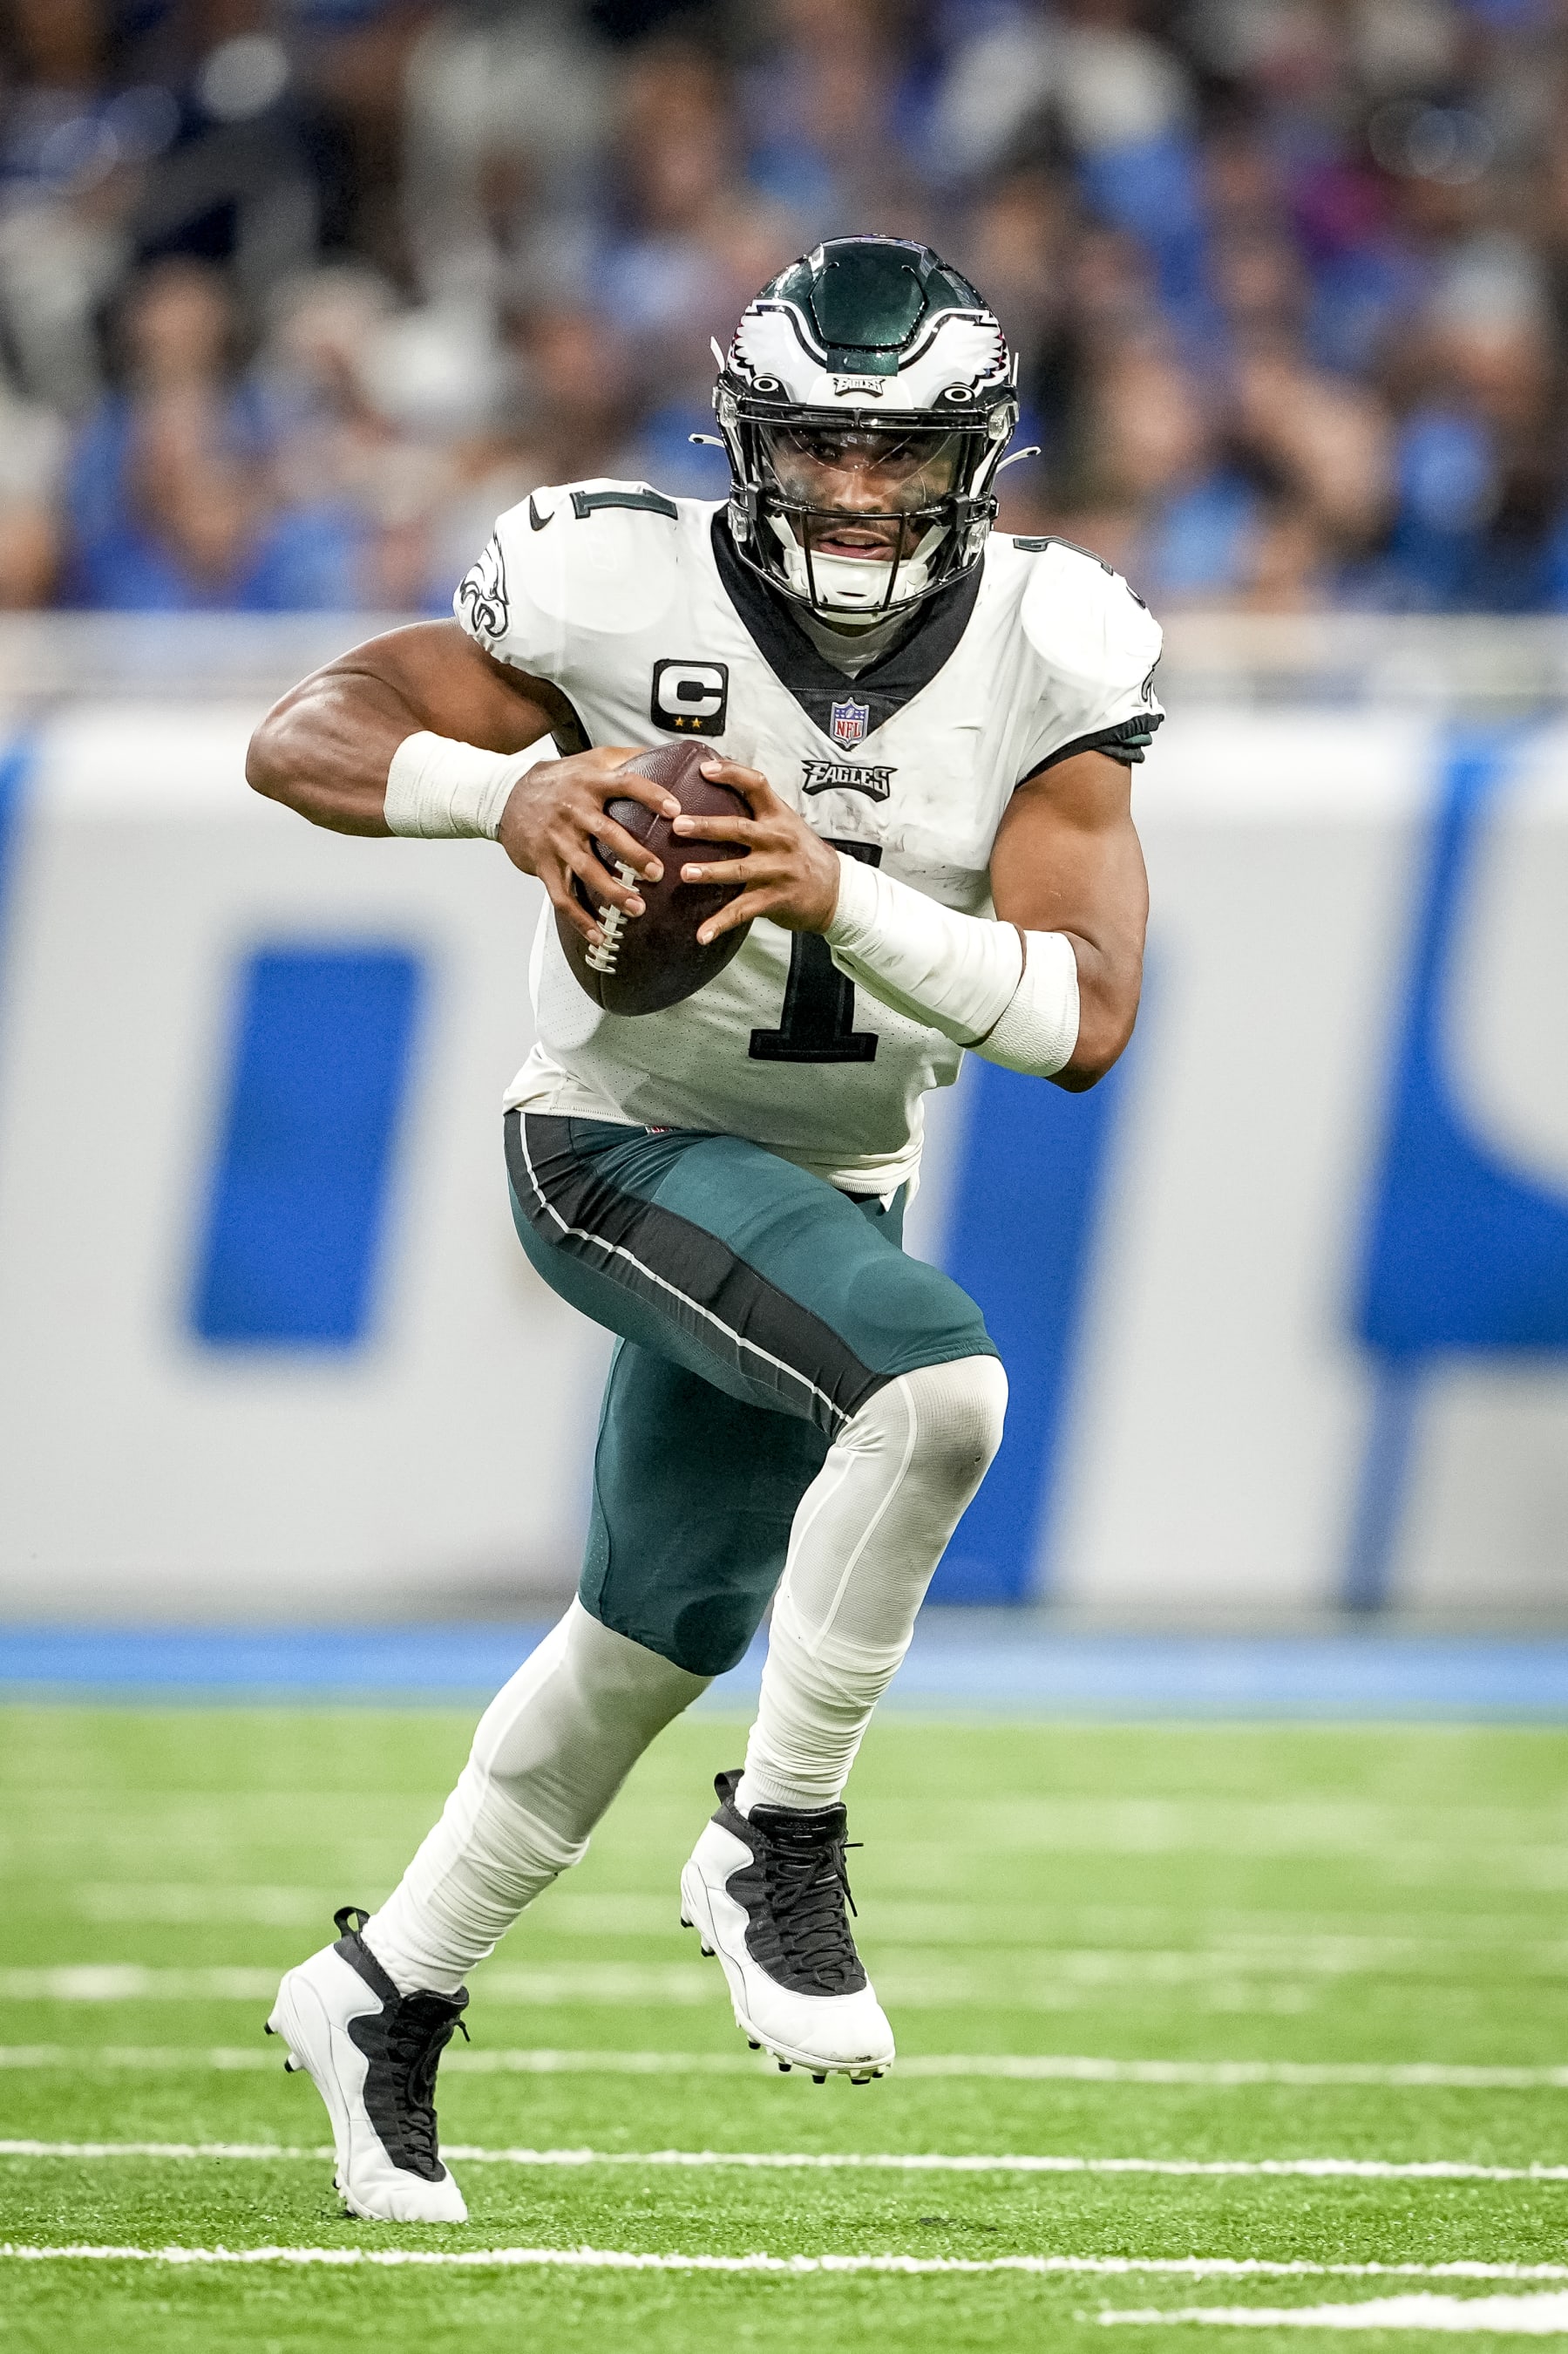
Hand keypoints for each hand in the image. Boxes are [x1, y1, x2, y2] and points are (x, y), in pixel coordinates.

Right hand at [496, 747, 679, 945]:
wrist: (506, 795)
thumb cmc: (559, 779)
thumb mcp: (590, 760)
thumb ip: (626, 758)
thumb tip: (669, 754)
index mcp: (590, 783)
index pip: (625, 784)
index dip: (650, 794)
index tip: (675, 809)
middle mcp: (573, 811)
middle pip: (606, 833)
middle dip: (633, 854)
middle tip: (657, 873)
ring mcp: (557, 840)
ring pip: (586, 869)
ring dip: (611, 891)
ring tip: (637, 909)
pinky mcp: (543, 864)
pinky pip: (562, 896)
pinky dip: (580, 919)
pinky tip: (599, 937)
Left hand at [673, 758, 842, 944]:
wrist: (837, 890)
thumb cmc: (802, 854)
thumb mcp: (787, 825)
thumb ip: (757, 811)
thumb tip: (714, 787)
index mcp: (779, 816)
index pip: (756, 785)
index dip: (731, 773)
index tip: (705, 769)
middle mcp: (778, 840)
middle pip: (739, 829)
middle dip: (707, 827)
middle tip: (679, 825)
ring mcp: (777, 871)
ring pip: (739, 870)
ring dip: (710, 872)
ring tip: (685, 873)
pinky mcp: (775, 899)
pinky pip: (743, 912)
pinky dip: (720, 924)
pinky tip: (701, 935)